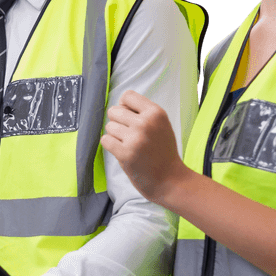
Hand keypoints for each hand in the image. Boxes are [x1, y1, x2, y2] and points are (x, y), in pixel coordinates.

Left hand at [101, 90, 188, 205]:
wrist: (170, 180)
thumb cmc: (163, 152)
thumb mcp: (161, 125)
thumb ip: (143, 113)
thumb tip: (119, 105)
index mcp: (156, 113)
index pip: (128, 96)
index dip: (124, 106)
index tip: (129, 118)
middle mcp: (145, 123)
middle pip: (114, 110)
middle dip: (118, 122)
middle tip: (129, 135)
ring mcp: (135, 138)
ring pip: (109, 126)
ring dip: (115, 136)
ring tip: (129, 145)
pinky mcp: (125, 153)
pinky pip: (105, 140)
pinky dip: (110, 146)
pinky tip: (122, 151)